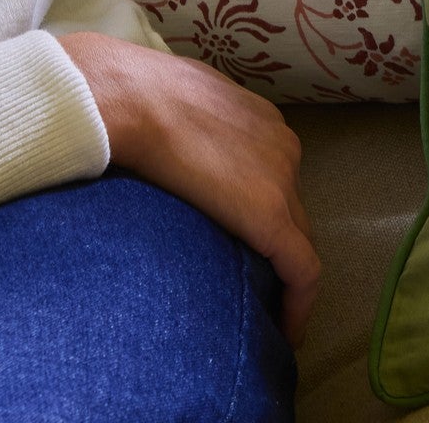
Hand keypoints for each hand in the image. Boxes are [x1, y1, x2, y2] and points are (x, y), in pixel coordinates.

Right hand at [61, 32, 319, 343]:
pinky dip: (299, 302)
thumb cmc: (133, 97)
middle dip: (278, 245)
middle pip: (290, 208)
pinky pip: (301, 269)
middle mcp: (282, 148)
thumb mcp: (171, 105)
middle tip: (257, 284)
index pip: (273, 177)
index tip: (245, 242)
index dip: (263, 211)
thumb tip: (159, 144)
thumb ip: (182, 128)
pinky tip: (288, 331)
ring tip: (266, 307)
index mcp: (258, 121)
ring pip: (296, 237)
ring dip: (282, 271)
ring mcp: (282, 181)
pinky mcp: (271, 219)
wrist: (128, 98)